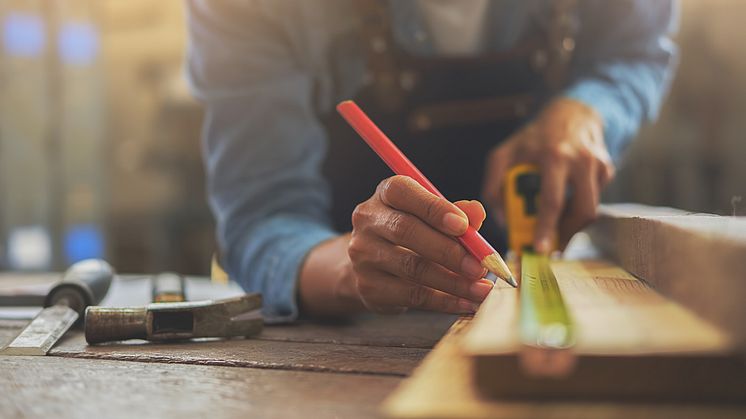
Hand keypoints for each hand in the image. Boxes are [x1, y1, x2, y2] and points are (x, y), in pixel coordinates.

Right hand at [346, 175, 493, 314]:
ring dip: (452, 282)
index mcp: (385, 194)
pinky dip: (443, 301)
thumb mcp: (431, 217)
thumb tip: (477, 213)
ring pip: (411, 268)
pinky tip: (466, 303)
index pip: (402, 192)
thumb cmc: (412, 233)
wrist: (374, 266)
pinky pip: (411, 296)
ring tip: (480, 289)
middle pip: (406, 231)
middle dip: (448, 251)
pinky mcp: (368, 286)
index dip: (433, 208)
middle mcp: (368, 221)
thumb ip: (456, 213)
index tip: (463, 226)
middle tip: (479, 267)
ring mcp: (363, 255)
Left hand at [481, 98, 614, 251]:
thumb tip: (503, 221)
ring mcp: (598, 164)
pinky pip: (594, 199)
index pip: (552, 200)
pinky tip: (567, 201)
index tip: (540, 249)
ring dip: (572, 225)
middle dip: (566, 235)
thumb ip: (494, 185)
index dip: (546, 228)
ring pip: (590, 210)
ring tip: (554, 228)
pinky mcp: (608, 168)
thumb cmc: (533, 138)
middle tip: (551, 249)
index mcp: (553, 156)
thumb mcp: (504, 154)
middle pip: (582, 211)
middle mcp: (580, 160)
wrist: (572, 113)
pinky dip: (579, 208)